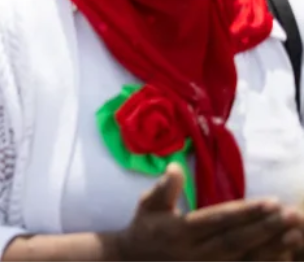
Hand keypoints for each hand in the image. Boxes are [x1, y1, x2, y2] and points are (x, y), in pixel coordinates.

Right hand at [116, 163, 303, 260]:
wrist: (133, 262)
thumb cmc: (145, 229)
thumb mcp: (147, 206)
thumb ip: (163, 188)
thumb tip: (176, 167)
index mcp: (179, 231)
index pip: (218, 221)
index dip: (246, 212)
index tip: (272, 201)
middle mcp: (195, 253)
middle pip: (236, 241)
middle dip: (266, 228)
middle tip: (292, 215)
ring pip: (243, 260)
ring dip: (271, 248)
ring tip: (294, 234)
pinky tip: (282, 254)